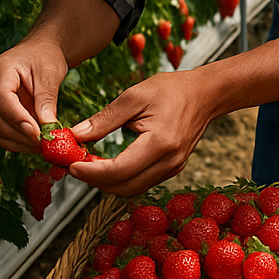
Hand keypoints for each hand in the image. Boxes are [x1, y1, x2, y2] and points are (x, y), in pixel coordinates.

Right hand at [0, 38, 69, 152]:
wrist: (40, 50)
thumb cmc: (46, 57)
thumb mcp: (51, 73)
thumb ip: (47, 99)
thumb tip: (48, 127)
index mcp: (0, 69)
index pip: (2, 99)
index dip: (17, 119)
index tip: (36, 133)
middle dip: (16, 134)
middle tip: (40, 143)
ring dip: (15, 141)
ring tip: (39, 146)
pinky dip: (13, 140)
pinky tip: (31, 144)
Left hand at [67, 71, 217, 195]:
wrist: (207, 93)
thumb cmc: (174, 89)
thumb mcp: (135, 96)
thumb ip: (105, 119)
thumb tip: (77, 135)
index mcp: (160, 143)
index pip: (118, 170)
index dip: (91, 172)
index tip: (71, 164)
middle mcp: (169, 161)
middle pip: (124, 187)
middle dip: (95, 180)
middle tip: (76, 164)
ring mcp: (173, 167)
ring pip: (132, 189)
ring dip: (107, 182)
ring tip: (89, 164)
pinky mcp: (172, 168)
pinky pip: (141, 182)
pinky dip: (121, 178)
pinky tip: (109, 164)